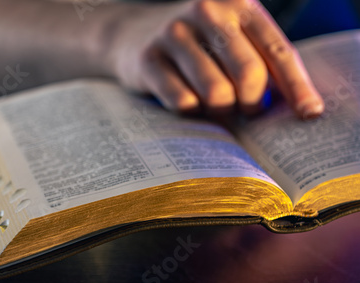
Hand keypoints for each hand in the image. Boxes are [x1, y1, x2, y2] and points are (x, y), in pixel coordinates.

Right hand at [109, 0, 323, 118]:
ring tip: (214, 106)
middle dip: (251, 103)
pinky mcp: (148, 58)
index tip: (309, 114)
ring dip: (219, 111)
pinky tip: (187, 102)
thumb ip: (261, 60)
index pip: (278, 51)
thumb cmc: (196, 45)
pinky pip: (182, 102)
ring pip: (215, 92)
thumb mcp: (231, 39)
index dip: (297, 87)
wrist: (132, 33)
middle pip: (248, 74)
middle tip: (245, 110)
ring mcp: (174, 33)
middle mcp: (207, 11)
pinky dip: (190, 112)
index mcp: (238, 5)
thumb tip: (297, 106)